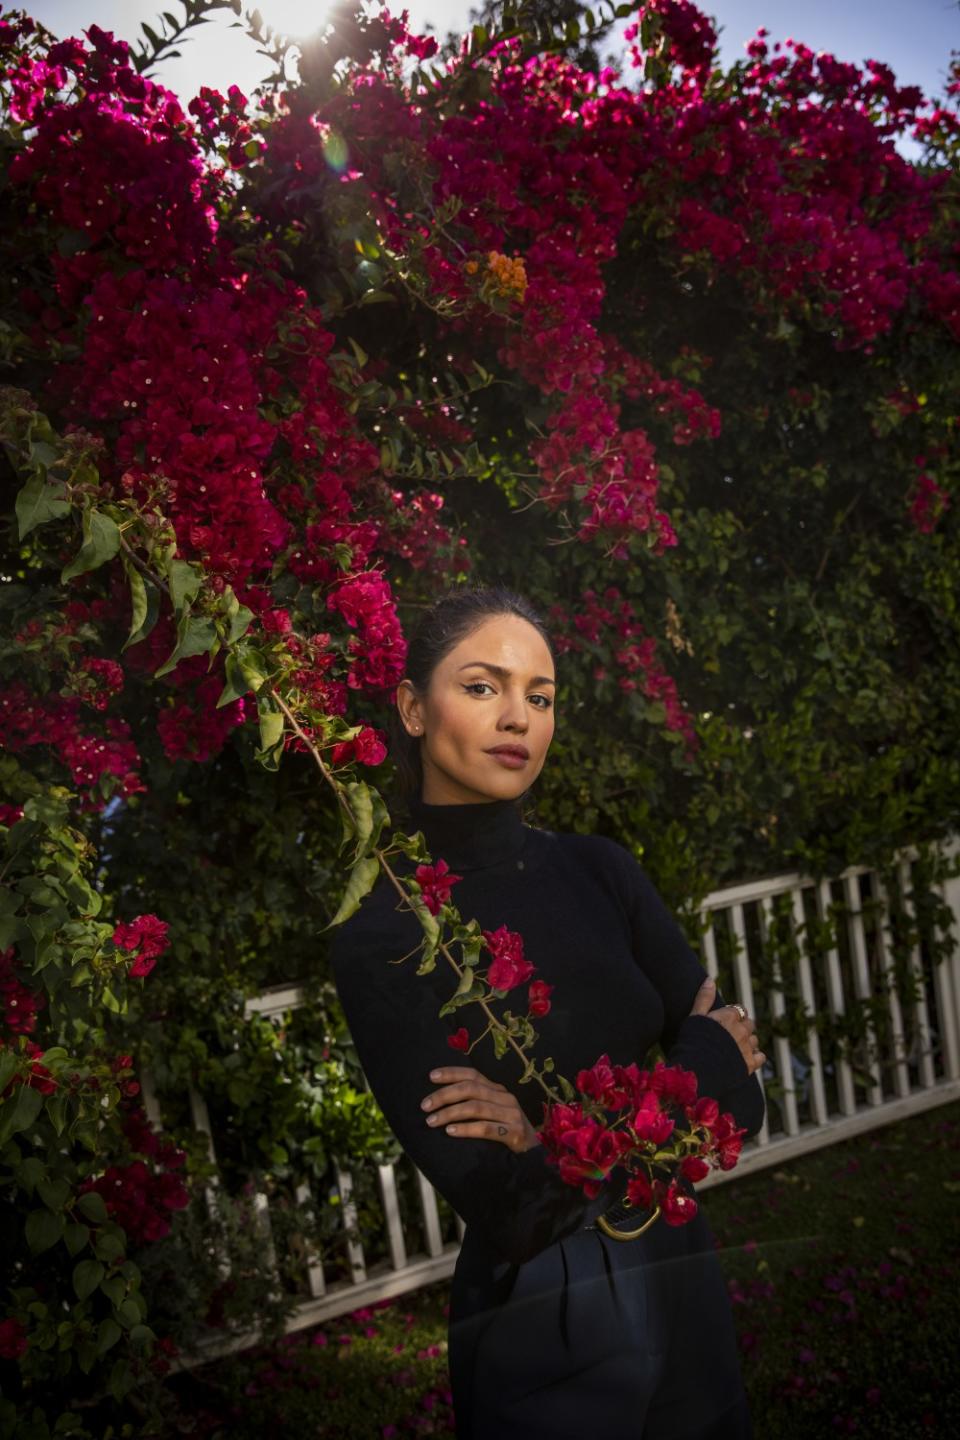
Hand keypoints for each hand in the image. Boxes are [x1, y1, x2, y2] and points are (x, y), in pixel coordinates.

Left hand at [420, 1066, 540, 1152]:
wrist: (534, 1154)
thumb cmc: (507, 1132)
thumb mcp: (493, 1112)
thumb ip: (475, 1103)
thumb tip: (441, 1101)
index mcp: (497, 1090)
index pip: (473, 1074)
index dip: (451, 1073)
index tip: (430, 1077)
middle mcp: (505, 1097)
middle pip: (471, 1089)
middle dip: (444, 1095)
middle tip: (424, 1106)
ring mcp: (511, 1114)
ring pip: (475, 1107)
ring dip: (450, 1113)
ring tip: (431, 1121)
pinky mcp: (514, 1132)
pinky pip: (486, 1128)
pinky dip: (466, 1129)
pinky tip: (450, 1132)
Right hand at [690, 976, 765, 1075]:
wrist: (695, 1070)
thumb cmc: (691, 1041)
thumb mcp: (695, 1016)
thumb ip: (704, 997)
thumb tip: (710, 979)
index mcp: (729, 1016)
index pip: (739, 1010)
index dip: (733, 1015)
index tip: (725, 1021)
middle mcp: (741, 1030)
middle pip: (749, 1024)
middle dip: (743, 1027)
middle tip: (730, 1035)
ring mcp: (747, 1047)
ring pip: (754, 1040)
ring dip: (748, 1041)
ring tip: (736, 1047)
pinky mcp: (749, 1064)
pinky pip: (761, 1056)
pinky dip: (756, 1056)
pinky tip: (746, 1058)